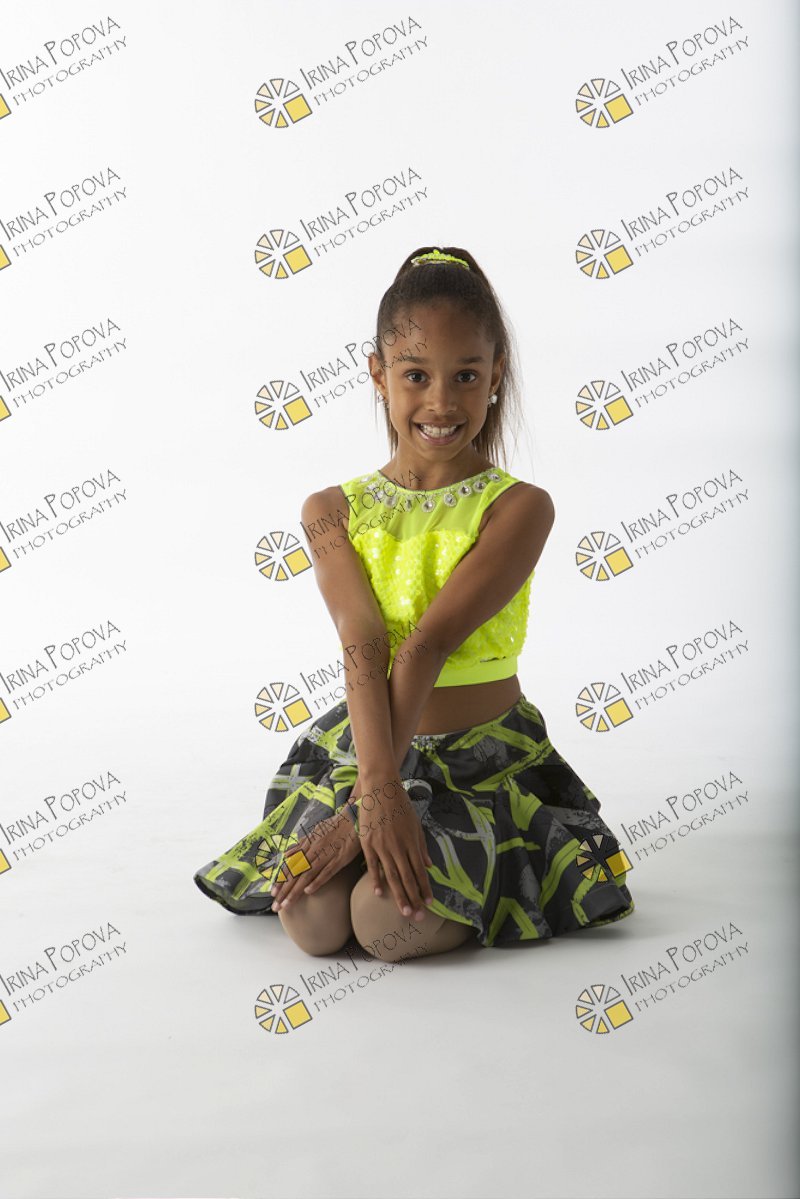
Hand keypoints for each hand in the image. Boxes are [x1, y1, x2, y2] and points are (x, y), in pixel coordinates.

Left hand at [269, 804, 361, 911]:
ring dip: (296, 890)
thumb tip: (286, 854)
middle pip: (296, 873)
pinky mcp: (340, 858)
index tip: (273, 893)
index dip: (281, 880)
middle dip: (284, 890)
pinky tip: (308, 892)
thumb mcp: (315, 831)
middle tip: (275, 906)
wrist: (354, 817)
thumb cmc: (336, 824)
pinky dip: (317, 881)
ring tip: (286, 904)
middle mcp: (314, 850)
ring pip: (307, 875)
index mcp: (308, 844)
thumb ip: (301, 844)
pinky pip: (327, 871)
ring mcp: (326, 855)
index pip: (291, 865)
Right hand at [357, 774, 434, 919]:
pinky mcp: (368, 843)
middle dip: (414, 899)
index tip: (429, 904)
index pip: (420, 872)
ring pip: (391, 876)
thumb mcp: (416, 824)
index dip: (425, 889)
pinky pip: (372, 866)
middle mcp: (398, 847)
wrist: (380, 789)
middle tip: (417, 917)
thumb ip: (421, 846)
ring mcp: (382, 846)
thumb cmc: (400, 805)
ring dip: (398, 896)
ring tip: (404, 911)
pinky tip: (379, 894)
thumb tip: (428, 866)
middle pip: (407, 878)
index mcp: (411, 842)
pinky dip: (376, 880)